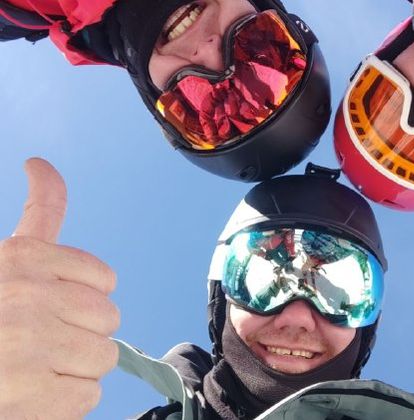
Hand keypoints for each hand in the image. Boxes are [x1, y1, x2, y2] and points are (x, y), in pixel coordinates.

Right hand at [0, 159, 119, 419]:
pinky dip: (65, 402)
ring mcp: (31, 345)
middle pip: (109, 318)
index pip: (104, 279)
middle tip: (39, 342)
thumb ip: (40, 211)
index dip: (84, 299)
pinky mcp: (33, 394)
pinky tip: (31, 395)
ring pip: (103, 356)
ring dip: (74, 368)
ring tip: (34, 368)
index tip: (53, 307)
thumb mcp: (8, 257)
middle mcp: (28, 296)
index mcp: (23, 258)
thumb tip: (40, 164)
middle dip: (82, 333)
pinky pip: (88, 396)